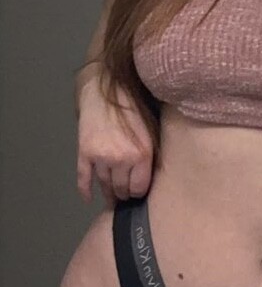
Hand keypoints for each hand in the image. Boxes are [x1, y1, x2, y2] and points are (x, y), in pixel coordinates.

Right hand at [77, 78, 153, 207]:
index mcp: (142, 154)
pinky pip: (83, 176)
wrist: (106, 87)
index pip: (139, 188)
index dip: (137, 193)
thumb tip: (150, 175)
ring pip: (104, 184)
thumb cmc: (134, 106)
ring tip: (111, 199)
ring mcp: (101, 157)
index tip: (137, 193)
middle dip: (123, 194)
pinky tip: (87, 198)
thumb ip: (151, 154)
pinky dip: (84, 189)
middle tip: (124, 197)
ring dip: (108, 193)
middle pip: (121, 188)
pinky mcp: (84, 151)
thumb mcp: (152, 130)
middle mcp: (122, 159)